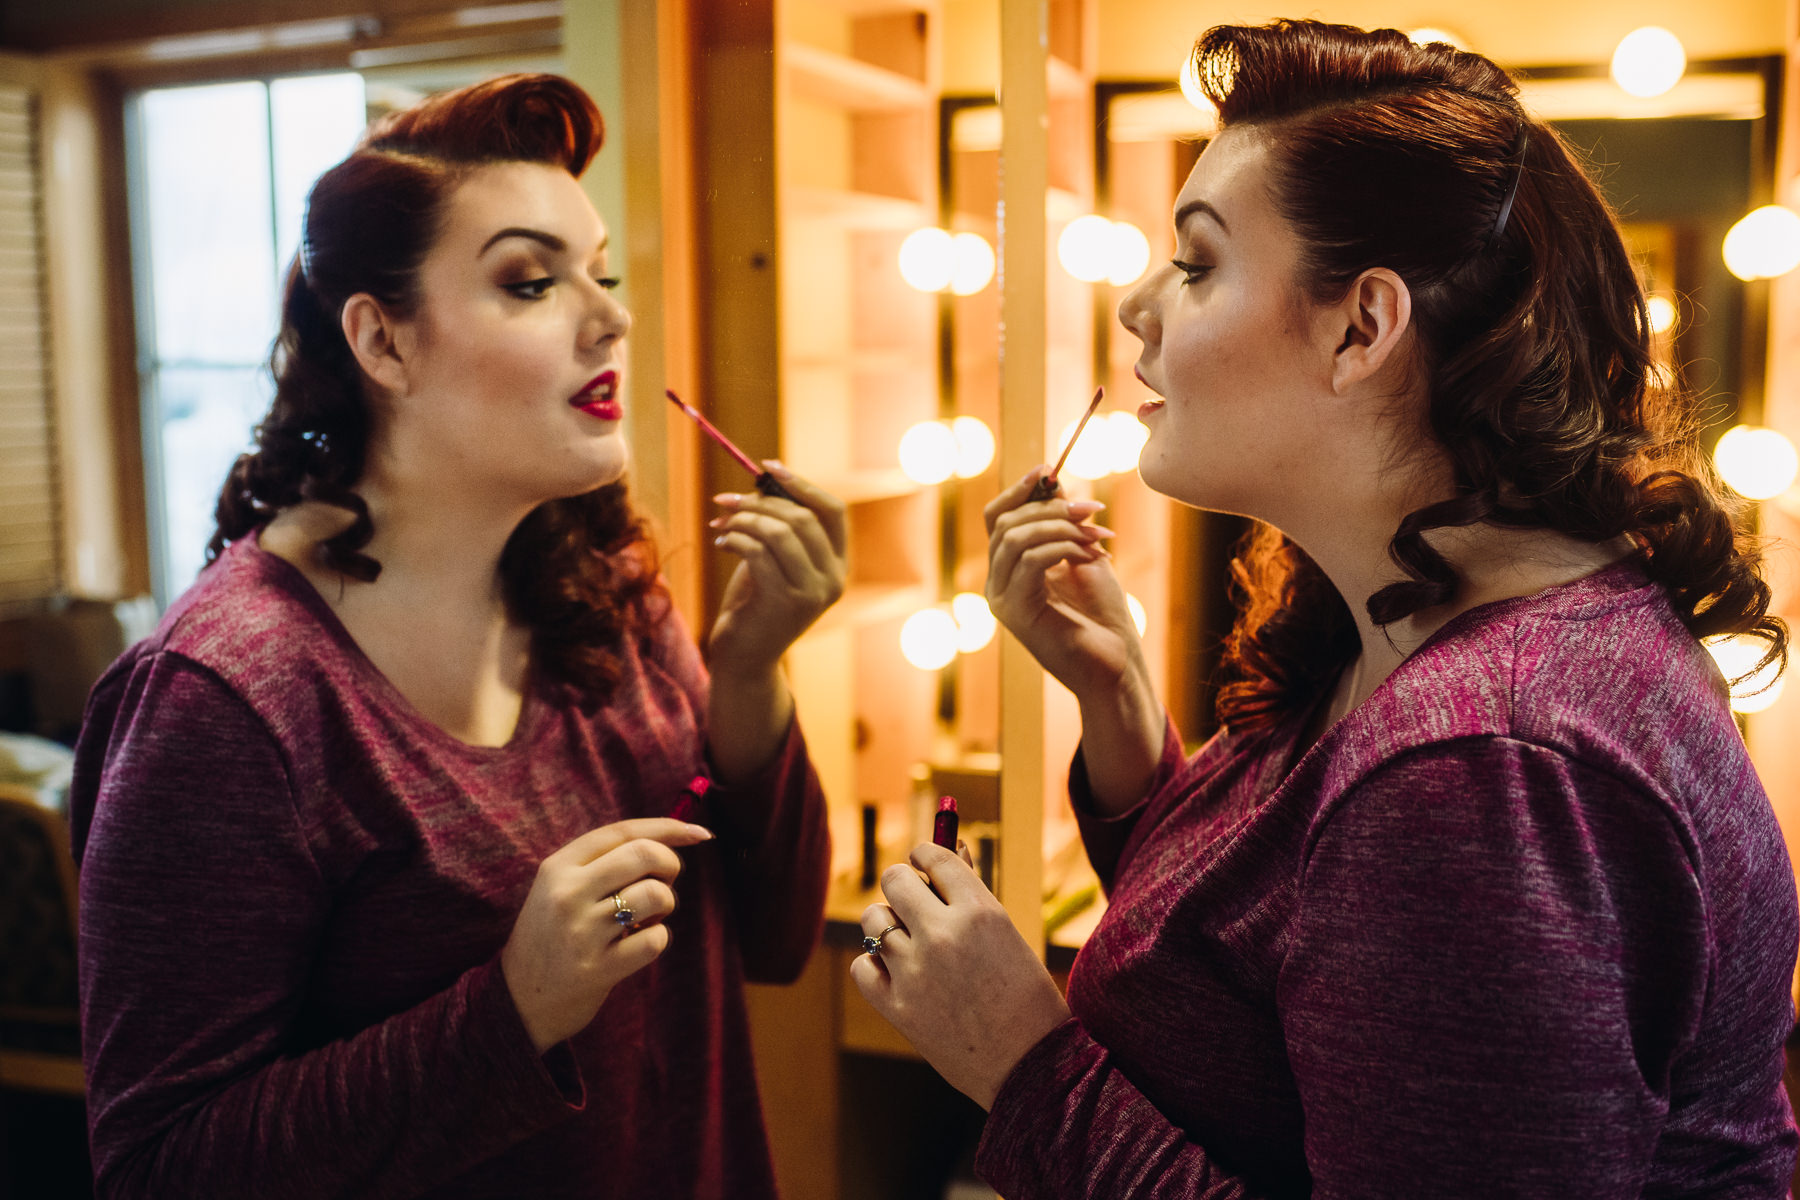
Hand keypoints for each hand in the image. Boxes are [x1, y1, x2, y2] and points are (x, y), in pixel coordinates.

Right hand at [501, 818, 714, 1052]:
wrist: (518, 1000)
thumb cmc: (553, 936)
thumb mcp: (561, 888)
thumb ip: (605, 862)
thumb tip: (675, 834)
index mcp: (558, 867)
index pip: (622, 832)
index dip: (666, 828)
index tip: (697, 833)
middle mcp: (568, 894)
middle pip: (645, 854)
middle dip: (670, 865)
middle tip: (662, 884)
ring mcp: (581, 932)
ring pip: (656, 894)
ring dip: (664, 905)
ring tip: (645, 918)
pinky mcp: (597, 969)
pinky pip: (656, 940)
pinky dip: (658, 939)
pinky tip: (637, 945)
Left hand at [707, 462, 847, 677]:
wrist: (744, 657)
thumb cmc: (755, 603)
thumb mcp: (773, 559)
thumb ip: (779, 526)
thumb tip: (763, 480)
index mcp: (838, 565)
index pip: (833, 511)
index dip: (802, 484)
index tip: (767, 465)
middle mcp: (833, 580)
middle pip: (804, 518)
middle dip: (760, 501)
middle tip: (725, 499)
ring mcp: (812, 594)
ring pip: (780, 533)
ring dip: (744, 520)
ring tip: (720, 524)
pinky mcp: (785, 604)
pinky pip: (759, 553)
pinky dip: (735, 539)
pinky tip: (720, 542)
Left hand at [849, 843, 1070, 1109]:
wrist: (1032, 1068)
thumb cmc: (1026, 997)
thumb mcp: (1006, 935)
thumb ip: (971, 893)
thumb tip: (948, 848)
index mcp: (980, 911)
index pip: (932, 856)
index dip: (923, 855)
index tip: (921, 862)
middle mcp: (944, 934)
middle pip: (894, 880)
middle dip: (902, 885)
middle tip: (912, 901)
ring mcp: (916, 971)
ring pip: (873, 919)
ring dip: (886, 924)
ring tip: (906, 941)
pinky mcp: (897, 1007)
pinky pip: (862, 965)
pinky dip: (873, 966)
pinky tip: (895, 972)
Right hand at [984, 467, 1138, 698]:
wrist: (1116, 664)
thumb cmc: (1102, 614)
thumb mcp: (1082, 554)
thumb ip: (1064, 522)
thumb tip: (1052, 480)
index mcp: (1009, 569)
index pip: (996, 518)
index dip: (1019, 490)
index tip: (1048, 469)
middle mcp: (997, 583)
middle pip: (1005, 523)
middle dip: (1051, 507)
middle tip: (1092, 510)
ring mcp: (1002, 599)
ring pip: (1015, 538)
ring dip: (1060, 527)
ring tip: (1097, 536)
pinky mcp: (1016, 613)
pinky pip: (1030, 561)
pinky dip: (1063, 547)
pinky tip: (1091, 557)